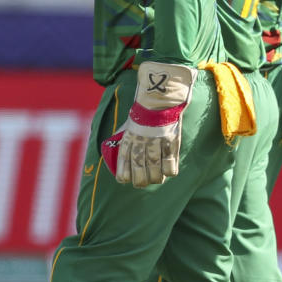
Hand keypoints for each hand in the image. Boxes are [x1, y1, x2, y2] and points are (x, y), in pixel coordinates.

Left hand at [102, 62, 196, 186]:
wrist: (160, 98)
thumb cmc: (141, 113)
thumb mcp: (128, 123)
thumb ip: (121, 135)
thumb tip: (109, 145)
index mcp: (129, 137)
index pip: (123, 160)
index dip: (123, 173)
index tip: (123, 180)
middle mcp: (142, 141)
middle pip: (140, 169)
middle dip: (139, 181)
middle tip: (141, 183)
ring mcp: (157, 143)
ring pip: (156, 170)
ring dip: (155, 178)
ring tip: (155, 179)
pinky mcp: (171, 142)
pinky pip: (171, 164)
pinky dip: (169, 171)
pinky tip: (168, 171)